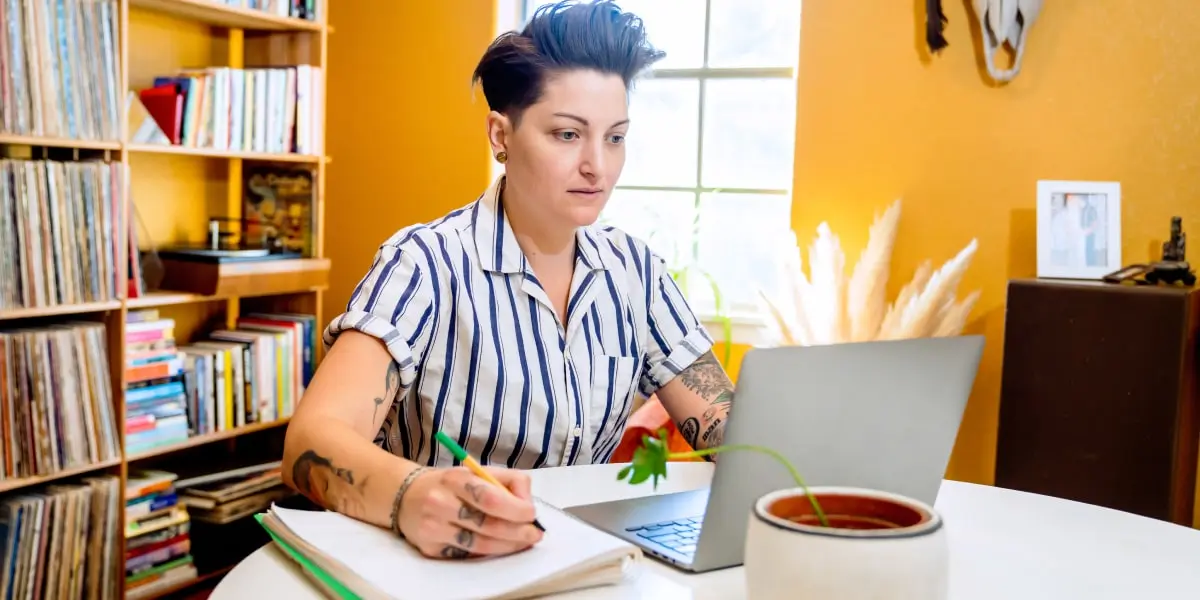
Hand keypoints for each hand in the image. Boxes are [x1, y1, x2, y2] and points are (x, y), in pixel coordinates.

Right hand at [397, 466, 543, 558]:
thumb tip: (528, 504)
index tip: (532, 514)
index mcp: (456, 478)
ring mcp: (433, 528)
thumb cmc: (451, 484)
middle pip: (487, 524)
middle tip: (534, 534)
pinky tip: (498, 546)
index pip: (490, 497)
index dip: (516, 508)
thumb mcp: (477, 471)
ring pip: (479, 545)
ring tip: (522, 542)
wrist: (406, 496)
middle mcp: (440, 502)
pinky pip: (466, 555)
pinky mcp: (430, 548)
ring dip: (507, 546)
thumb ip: (508, 481)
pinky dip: (487, 552)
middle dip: (517, 532)